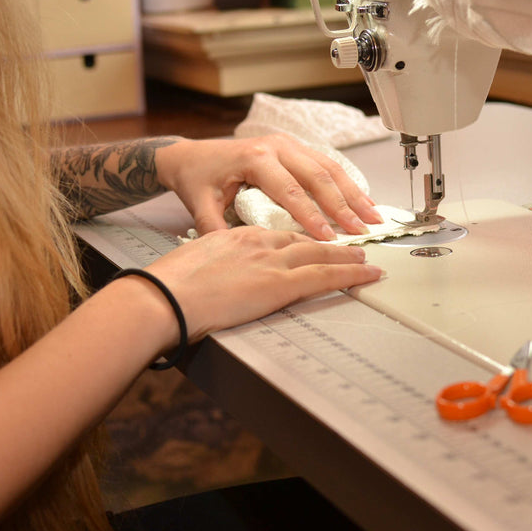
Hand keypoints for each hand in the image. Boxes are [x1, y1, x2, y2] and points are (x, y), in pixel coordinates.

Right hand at [145, 227, 381, 340]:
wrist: (164, 296)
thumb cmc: (169, 286)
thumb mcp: (194, 262)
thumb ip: (214, 264)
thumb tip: (216, 278)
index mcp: (236, 236)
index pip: (279, 234)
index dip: (302, 238)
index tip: (313, 242)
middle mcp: (258, 242)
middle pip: (305, 239)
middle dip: (333, 242)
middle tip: (354, 244)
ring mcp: (271, 261)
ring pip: (321, 253)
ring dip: (347, 256)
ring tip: (365, 259)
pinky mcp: (279, 283)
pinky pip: (324, 275)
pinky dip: (350, 274)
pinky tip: (367, 275)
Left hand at [155, 135, 382, 240]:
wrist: (191, 155)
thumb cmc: (198, 178)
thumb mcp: (200, 203)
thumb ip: (215, 228)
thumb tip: (235, 253)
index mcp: (255, 158)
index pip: (290, 190)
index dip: (311, 215)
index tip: (328, 238)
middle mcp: (276, 147)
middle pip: (318, 176)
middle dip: (343, 205)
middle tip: (362, 230)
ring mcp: (289, 145)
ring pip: (329, 168)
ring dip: (353, 194)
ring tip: (374, 216)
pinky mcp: (296, 149)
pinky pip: (327, 165)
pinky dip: (347, 184)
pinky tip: (362, 201)